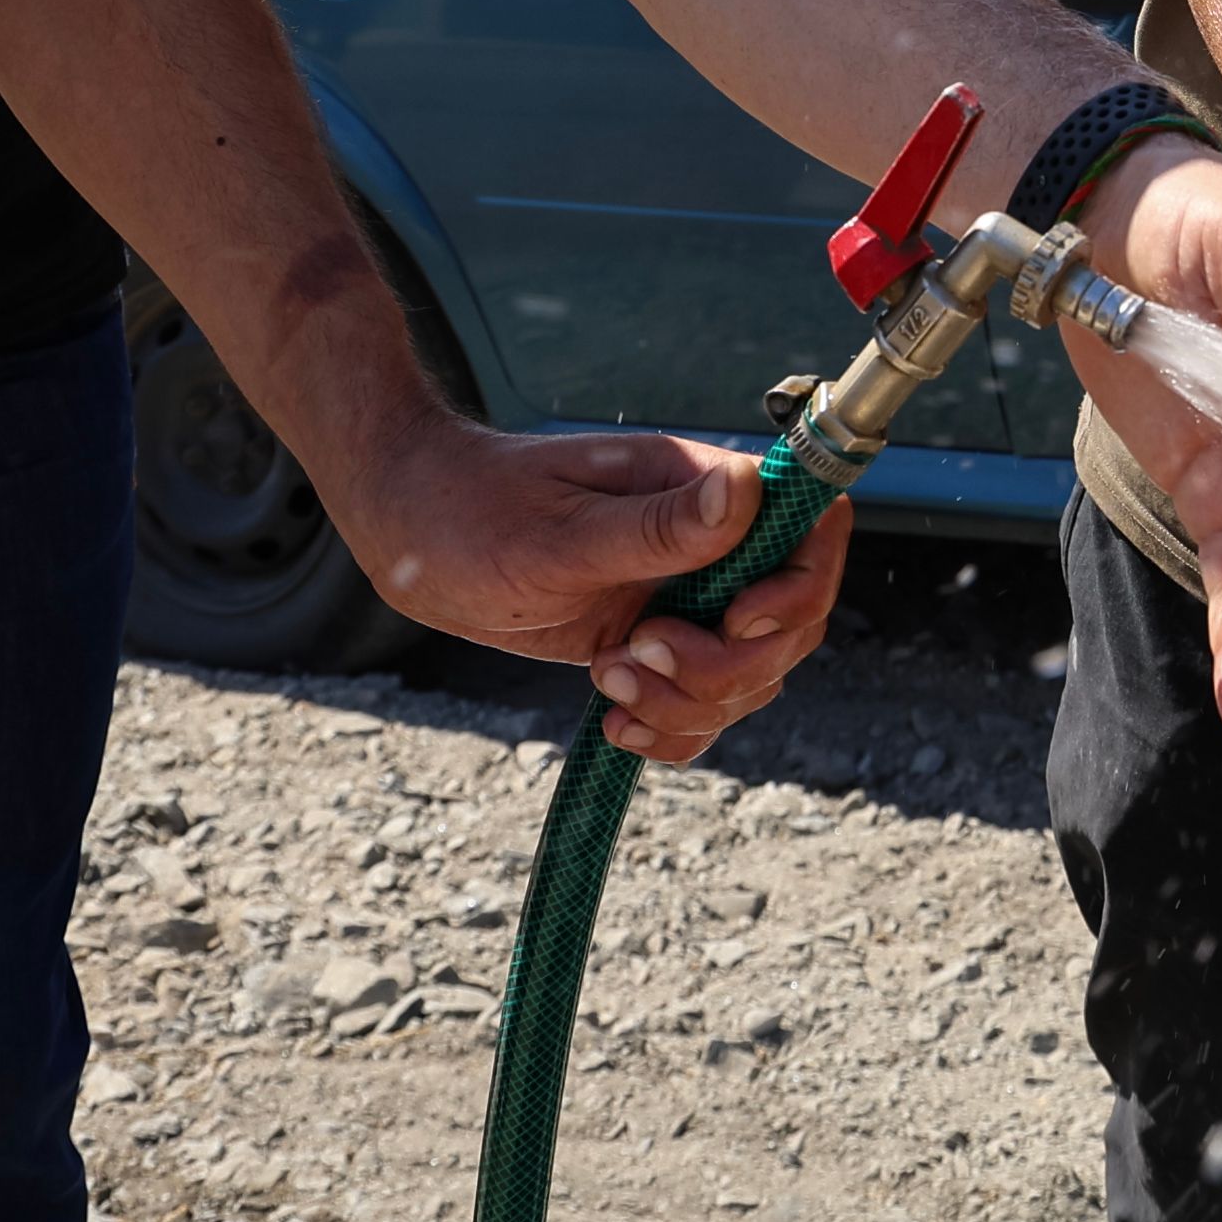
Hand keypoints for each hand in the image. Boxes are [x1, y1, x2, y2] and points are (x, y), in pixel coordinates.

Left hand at [326, 418, 852, 764]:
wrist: (411, 535)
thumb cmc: (471, 508)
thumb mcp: (559, 529)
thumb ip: (658, 525)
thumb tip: (746, 489)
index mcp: (700, 490)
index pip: (810, 533)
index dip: (796, 590)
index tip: (733, 620)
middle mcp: (708, 544)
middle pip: (789, 624)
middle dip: (726, 666)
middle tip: (637, 654)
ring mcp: (683, 597)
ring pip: (750, 677)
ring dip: (691, 704)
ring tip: (608, 683)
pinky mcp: (652, 642)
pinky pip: (702, 707)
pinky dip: (674, 732)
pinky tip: (616, 728)